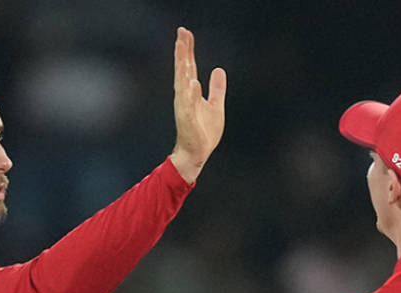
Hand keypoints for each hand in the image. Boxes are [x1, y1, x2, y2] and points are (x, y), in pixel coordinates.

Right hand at [169, 27, 226, 183]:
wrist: (198, 153)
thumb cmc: (204, 132)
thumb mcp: (216, 106)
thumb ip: (217, 88)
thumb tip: (219, 69)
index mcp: (191, 92)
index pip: (189, 66)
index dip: (188, 50)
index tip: (186, 33)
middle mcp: (184, 96)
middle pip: (183, 68)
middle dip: (182, 50)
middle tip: (181, 31)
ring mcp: (184, 107)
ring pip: (182, 81)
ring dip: (182, 65)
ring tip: (182, 49)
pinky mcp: (186, 119)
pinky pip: (187, 104)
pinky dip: (190, 92)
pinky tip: (192, 81)